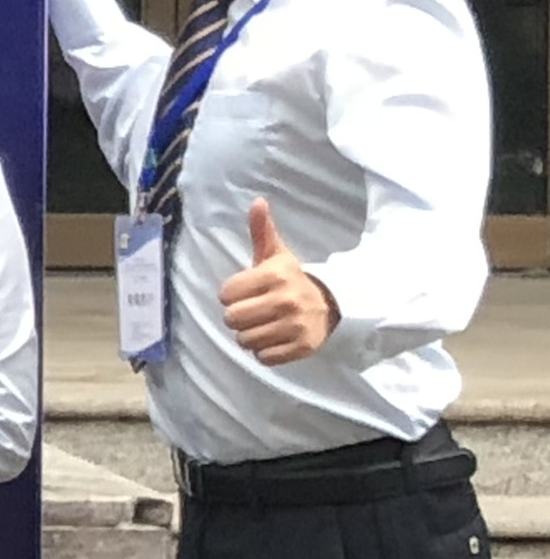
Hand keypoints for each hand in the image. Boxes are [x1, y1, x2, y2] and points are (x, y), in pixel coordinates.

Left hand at [220, 197, 340, 365]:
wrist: (332, 304)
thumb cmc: (292, 279)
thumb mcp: (277, 254)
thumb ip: (262, 230)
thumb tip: (257, 201)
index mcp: (275, 275)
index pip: (225, 294)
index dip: (231, 295)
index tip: (246, 292)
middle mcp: (286, 300)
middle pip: (231, 319)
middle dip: (238, 317)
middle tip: (255, 311)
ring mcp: (295, 326)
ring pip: (244, 341)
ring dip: (250, 336)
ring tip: (265, 324)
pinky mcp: (301, 347)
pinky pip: (263, 357)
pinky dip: (265, 352)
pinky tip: (276, 338)